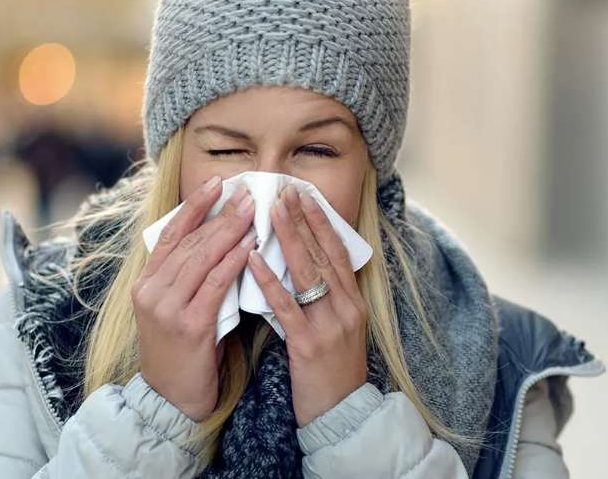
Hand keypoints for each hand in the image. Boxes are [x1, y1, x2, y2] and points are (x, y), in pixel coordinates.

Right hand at [133, 176, 255, 421]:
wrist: (170, 402)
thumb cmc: (181, 353)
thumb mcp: (177, 309)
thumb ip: (190, 279)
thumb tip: (222, 240)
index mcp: (146, 283)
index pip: (171, 234)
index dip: (194, 206)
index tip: (215, 182)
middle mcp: (151, 291)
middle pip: (189, 241)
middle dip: (219, 213)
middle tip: (246, 192)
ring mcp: (167, 308)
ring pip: (202, 258)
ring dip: (230, 230)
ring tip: (253, 210)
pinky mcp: (189, 326)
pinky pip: (215, 284)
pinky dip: (234, 261)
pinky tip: (250, 246)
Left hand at [248, 185, 367, 427]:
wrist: (343, 417)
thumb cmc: (333, 373)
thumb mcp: (338, 331)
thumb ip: (325, 300)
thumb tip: (302, 268)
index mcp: (354, 302)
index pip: (337, 252)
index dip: (321, 221)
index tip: (304, 195)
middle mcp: (347, 308)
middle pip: (324, 254)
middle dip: (304, 219)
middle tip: (286, 190)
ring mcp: (331, 325)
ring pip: (308, 273)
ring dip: (288, 239)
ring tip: (272, 211)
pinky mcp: (311, 345)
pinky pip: (287, 306)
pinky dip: (270, 281)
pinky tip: (253, 259)